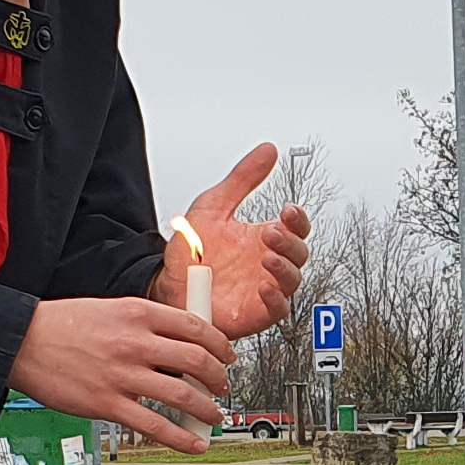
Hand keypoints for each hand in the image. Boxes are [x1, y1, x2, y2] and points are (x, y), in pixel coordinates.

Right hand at [8, 297, 233, 454]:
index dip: (220, 344)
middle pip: (197, 360)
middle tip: (223, 386)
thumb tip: (182, 341)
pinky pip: (154, 425)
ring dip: (207, 409)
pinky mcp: (107, 404)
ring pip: (182, 394)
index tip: (227, 355)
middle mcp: (135, 342)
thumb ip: (147, 323)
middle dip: (219, 377)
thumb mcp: (112, 308)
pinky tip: (195, 443)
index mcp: (138, 313)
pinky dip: (181, 437)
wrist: (21, 342)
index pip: (196, 327)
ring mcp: (122, 375)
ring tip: (214, 415)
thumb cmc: (63, 325)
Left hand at [150, 144, 311, 340]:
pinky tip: (263, 286)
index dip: (297, 220)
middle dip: (290, 242)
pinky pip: (277, 309)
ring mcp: (262, 289)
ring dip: (284, 268)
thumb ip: (243, 178)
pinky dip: (274, 299)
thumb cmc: (190, 252)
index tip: (287, 210)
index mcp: (262, 238)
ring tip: (267, 257)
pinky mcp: (254, 312)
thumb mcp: (214, 205)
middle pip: (299, 254)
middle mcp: (266, 264)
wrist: (165, 283)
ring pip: (292, 281)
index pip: (295, 228)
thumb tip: (267, 151)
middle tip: (271, 232)